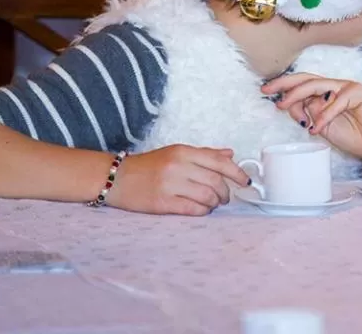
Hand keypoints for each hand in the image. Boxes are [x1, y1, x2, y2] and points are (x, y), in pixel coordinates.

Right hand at [106, 145, 249, 215]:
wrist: (116, 178)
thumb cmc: (148, 165)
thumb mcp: (176, 153)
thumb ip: (204, 154)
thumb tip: (229, 154)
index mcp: (183, 151)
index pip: (219, 161)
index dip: (236, 172)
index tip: (245, 181)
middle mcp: (178, 166)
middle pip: (216, 181)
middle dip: (226, 192)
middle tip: (225, 197)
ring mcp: (170, 184)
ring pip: (207, 196)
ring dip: (215, 203)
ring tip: (213, 203)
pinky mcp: (163, 203)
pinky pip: (193, 209)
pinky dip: (203, 211)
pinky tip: (201, 210)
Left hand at [262, 73, 361, 160]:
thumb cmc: (354, 136)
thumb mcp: (322, 126)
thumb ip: (309, 114)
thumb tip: (292, 105)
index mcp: (327, 92)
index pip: (302, 83)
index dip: (284, 86)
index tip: (266, 92)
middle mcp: (336, 86)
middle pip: (307, 78)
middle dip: (284, 84)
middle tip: (267, 90)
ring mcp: (347, 87)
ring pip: (318, 85)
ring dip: (298, 95)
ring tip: (284, 106)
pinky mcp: (358, 92)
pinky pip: (336, 101)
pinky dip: (324, 115)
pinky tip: (316, 127)